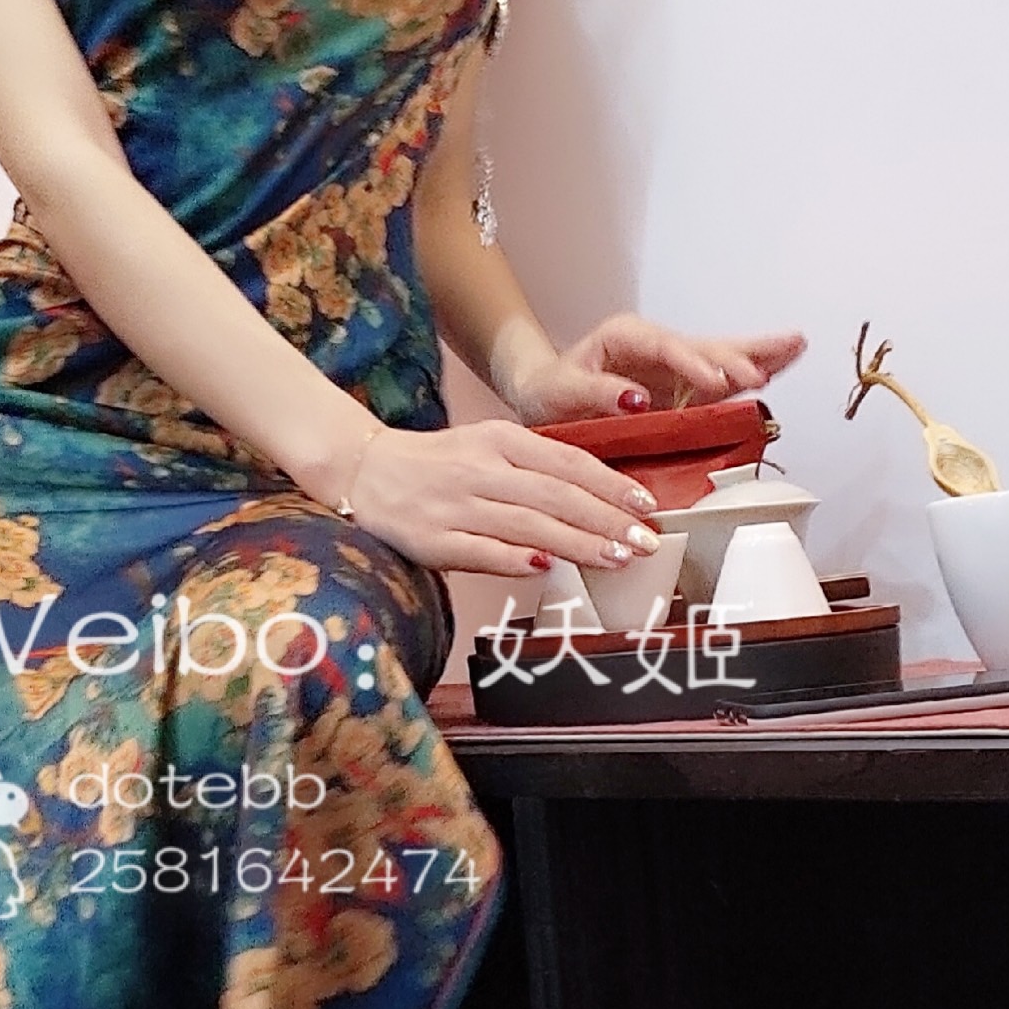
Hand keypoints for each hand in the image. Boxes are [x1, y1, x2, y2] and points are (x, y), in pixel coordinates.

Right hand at [344, 420, 669, 584]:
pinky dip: (516, 559)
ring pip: (528, 524)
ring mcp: (457, 505)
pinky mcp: (434, 539)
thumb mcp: (489, 448)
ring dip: (577, 544)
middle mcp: (481, 470)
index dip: (611, 485)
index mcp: (499, 441)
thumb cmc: (436, 465)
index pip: (568, 462)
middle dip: (607, 520)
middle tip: (645, 541)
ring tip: (615, 559)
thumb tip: (596, 500)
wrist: (363, 471)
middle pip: (557, 495)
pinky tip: (548, 568)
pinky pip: (482, 551)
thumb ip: (537, 469)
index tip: (646, 507)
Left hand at [505, 316, 807, 424]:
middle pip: (704, 347)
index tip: (717, 382)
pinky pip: (723, 381)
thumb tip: (636, 398)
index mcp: (626, 337)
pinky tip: (784, 363)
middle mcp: (657, 346)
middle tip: (763, 375)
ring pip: (722, 356)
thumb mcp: (561, 390)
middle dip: (736, 359)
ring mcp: (673, 367)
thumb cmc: (549, 390)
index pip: (667, 348)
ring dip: (759, 354)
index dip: (694, 365)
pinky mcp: (683, 389)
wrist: (544, 395)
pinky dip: (754, 371)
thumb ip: (598, 392)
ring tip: (796, 346)